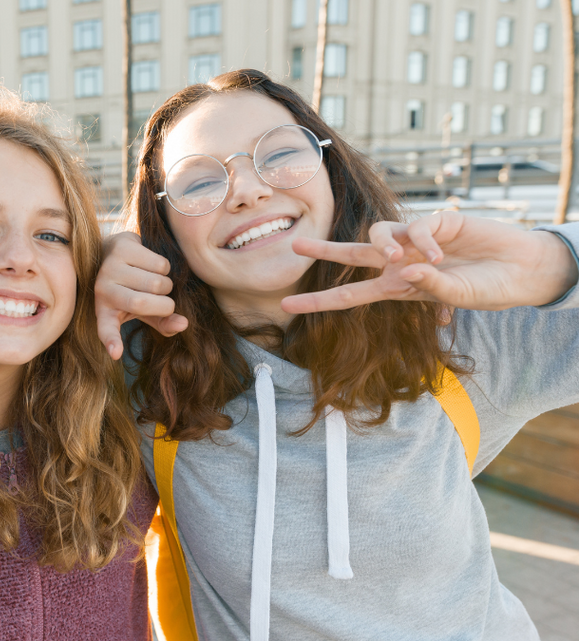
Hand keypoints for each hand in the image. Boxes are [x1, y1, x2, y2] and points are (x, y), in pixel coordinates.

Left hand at [95, 232, 188, 359]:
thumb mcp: (144, 310)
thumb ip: (163, 322)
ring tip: (156, 281)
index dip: (112, 341)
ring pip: (157, 282)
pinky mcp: (122, 247)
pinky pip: (159, 264)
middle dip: (165, 304)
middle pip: (143, 303)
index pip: (106, 330)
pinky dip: (165, 267)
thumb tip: (184, 324)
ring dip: (167, 284)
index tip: (116, 353)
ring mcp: (110, 267)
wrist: (114, 250)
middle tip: (164, 299)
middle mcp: (102, 290)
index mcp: (105, 312)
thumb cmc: (131, 287)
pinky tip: (153, 265)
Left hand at [282, 211, 578, 313]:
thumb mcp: (457, 297)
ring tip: (401, 256)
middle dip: (324, 251)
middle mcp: (401, 263)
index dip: (319, 301)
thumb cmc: (489, 288)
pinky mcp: (435, 222)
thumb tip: (404, 268)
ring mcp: (416, 242)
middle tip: (295, 246)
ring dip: (384, 245)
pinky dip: (423, 242)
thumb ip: (430, 288)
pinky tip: (442, 255)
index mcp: (398, 287)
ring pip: (378, 234)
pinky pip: (415, 229)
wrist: (522, 270)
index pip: (351, 296)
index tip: (287, 306)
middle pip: (353, 255)